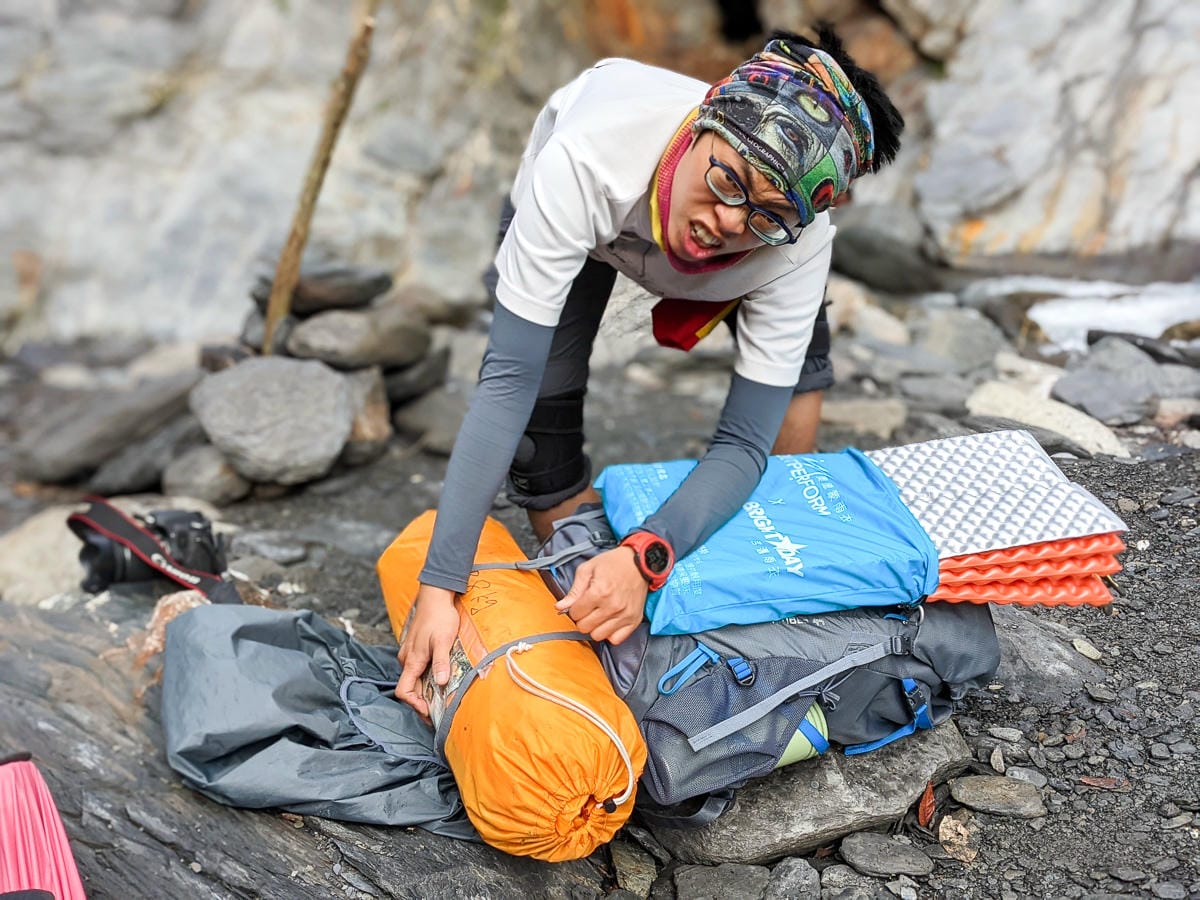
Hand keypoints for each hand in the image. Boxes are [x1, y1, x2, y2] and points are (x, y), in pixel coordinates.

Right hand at [395, 584, 459, 717]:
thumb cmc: (439, 616)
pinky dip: (426, 678)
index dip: (414, 704)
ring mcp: (410, 653)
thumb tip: (441, 683)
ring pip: (414, 678)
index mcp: (412, 660)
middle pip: (410, 688)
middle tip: (439, 711)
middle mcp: (407, 659)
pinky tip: (439, 678)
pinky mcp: (416, 648)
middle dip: (422, 702)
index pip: (403, 691)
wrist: (436, 595)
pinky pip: (417, 669)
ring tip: (441, 698)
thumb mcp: (443, 640)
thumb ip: (441, 662)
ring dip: (425, 690)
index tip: (429, 711)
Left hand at [555, 546, 647, 644]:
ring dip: (595, 627)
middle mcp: (612, 606)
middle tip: (588, 609)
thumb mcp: (587, 569)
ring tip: (598, 615)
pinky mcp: (634, 620)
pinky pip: (616, 639)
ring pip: (598, 636)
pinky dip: (610, 633)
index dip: (574, 609)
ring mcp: (624, 615)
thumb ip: (573, 591)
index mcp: (599, 592)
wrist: (640, 562)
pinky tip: (609, 622)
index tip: (579, 603)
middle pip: (585, 627)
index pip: (575, 614)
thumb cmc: (613, 563)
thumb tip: (559, 607)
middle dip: (582, 619)